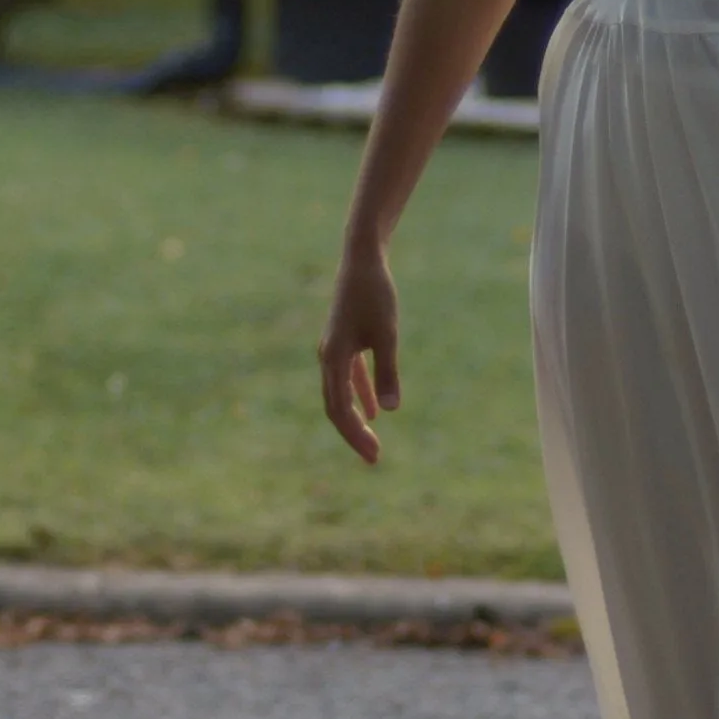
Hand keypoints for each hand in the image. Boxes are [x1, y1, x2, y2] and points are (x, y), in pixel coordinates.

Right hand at [318, 242, 400, 463]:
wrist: (362, 259)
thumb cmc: (376, 294)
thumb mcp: (387, 334)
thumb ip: (387, 372)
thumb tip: (390, 410)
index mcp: (334, 358)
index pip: (340, 409)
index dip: (355, 435)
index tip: (374, 455)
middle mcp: (328, 357)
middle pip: (336, 407)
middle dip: (354, 434)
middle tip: (374, 459)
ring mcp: (334, 350)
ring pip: (340, 395)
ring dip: (355, 419)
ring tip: (372, 443)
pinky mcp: (345, 341)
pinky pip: (349, 378)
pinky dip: (360, 396)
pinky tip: (375, 412)